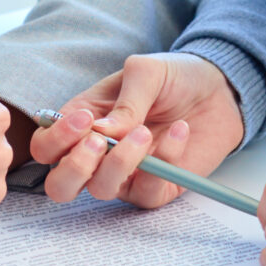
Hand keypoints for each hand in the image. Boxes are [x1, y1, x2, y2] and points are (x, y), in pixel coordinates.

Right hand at [27, 52, 244, 207]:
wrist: (219, 89)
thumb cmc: (173, 77)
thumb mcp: (145, 73)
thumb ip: (123, 103)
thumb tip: (101, 132)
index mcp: (81, 123)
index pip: (46, 147)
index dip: (55, 141)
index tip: (84, 120)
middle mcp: (97, 154)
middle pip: (60, 186)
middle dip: (74, 168)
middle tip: (99, 142)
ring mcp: (126, 174)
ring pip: (101, 190)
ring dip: (120, 163)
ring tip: (146, 132)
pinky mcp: (156, 188)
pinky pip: (148, 192)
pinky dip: (164, 163)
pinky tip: (179, 132)